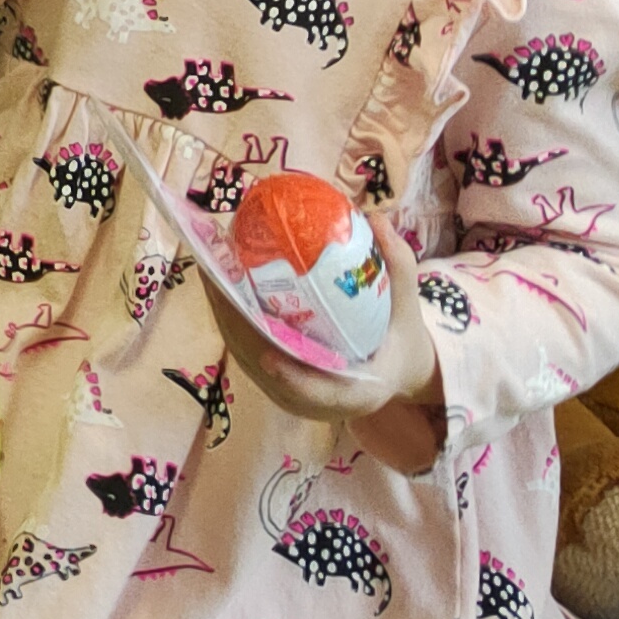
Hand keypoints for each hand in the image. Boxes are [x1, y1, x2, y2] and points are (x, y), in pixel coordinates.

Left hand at [226, 213, 445, 469]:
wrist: (393, 369)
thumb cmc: (401, 340)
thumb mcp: (408, 309)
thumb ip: (399, 268)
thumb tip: (378, 218)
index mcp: (356, 392)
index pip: (319, 393)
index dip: (292, 379)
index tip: (270, 357)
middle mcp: (315, 400)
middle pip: (266, 367)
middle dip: (237, 325)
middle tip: (220, 274)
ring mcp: (288, 392)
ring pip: (246, 355)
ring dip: (224, 314)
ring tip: (210, 267)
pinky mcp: (272, 378)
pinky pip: (244, 347)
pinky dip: (229, 316)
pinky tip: (218, 280)